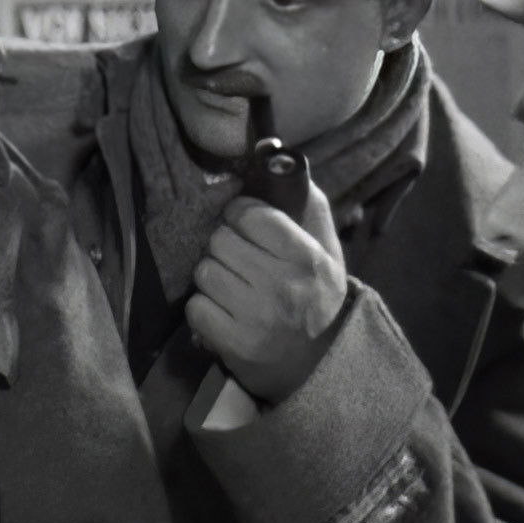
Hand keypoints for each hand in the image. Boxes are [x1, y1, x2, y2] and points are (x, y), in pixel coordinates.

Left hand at [186, 181, 348, 403]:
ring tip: (234, 286)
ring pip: (204, 271)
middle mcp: (282, 285)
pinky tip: (224, 311)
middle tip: (240, 259)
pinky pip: (195, 306)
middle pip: (220, 240)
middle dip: (225, 245)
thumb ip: (309, 204)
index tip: (242, 221)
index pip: (249, 214)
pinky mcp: (233, 344)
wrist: (319, 367)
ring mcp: (255, 316)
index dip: (238, 213)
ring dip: (213, 275)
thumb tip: (276, 155)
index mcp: (306, 257)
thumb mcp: (328, 251)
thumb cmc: (317, 297)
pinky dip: (204, 308)